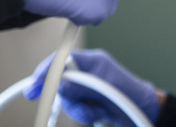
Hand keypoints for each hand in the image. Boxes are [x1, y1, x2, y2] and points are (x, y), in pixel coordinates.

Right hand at [24, 49, 159, 126]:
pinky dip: (84, 115)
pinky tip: (99, 113)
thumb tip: (60, 84)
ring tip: (97, 110)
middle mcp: (87, 72)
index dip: (46, 71)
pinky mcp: (88, 102)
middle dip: (68, 97)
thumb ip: (81, 84)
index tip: (34, 85)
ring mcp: (87, 88)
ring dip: (80, 109)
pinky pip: (75, 110)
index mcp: (92, 60)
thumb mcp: (105, 86)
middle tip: (78, 103)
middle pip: (61, 82)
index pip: (62, 60)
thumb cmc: (129, 93)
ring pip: (67, 100)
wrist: (141, 112)